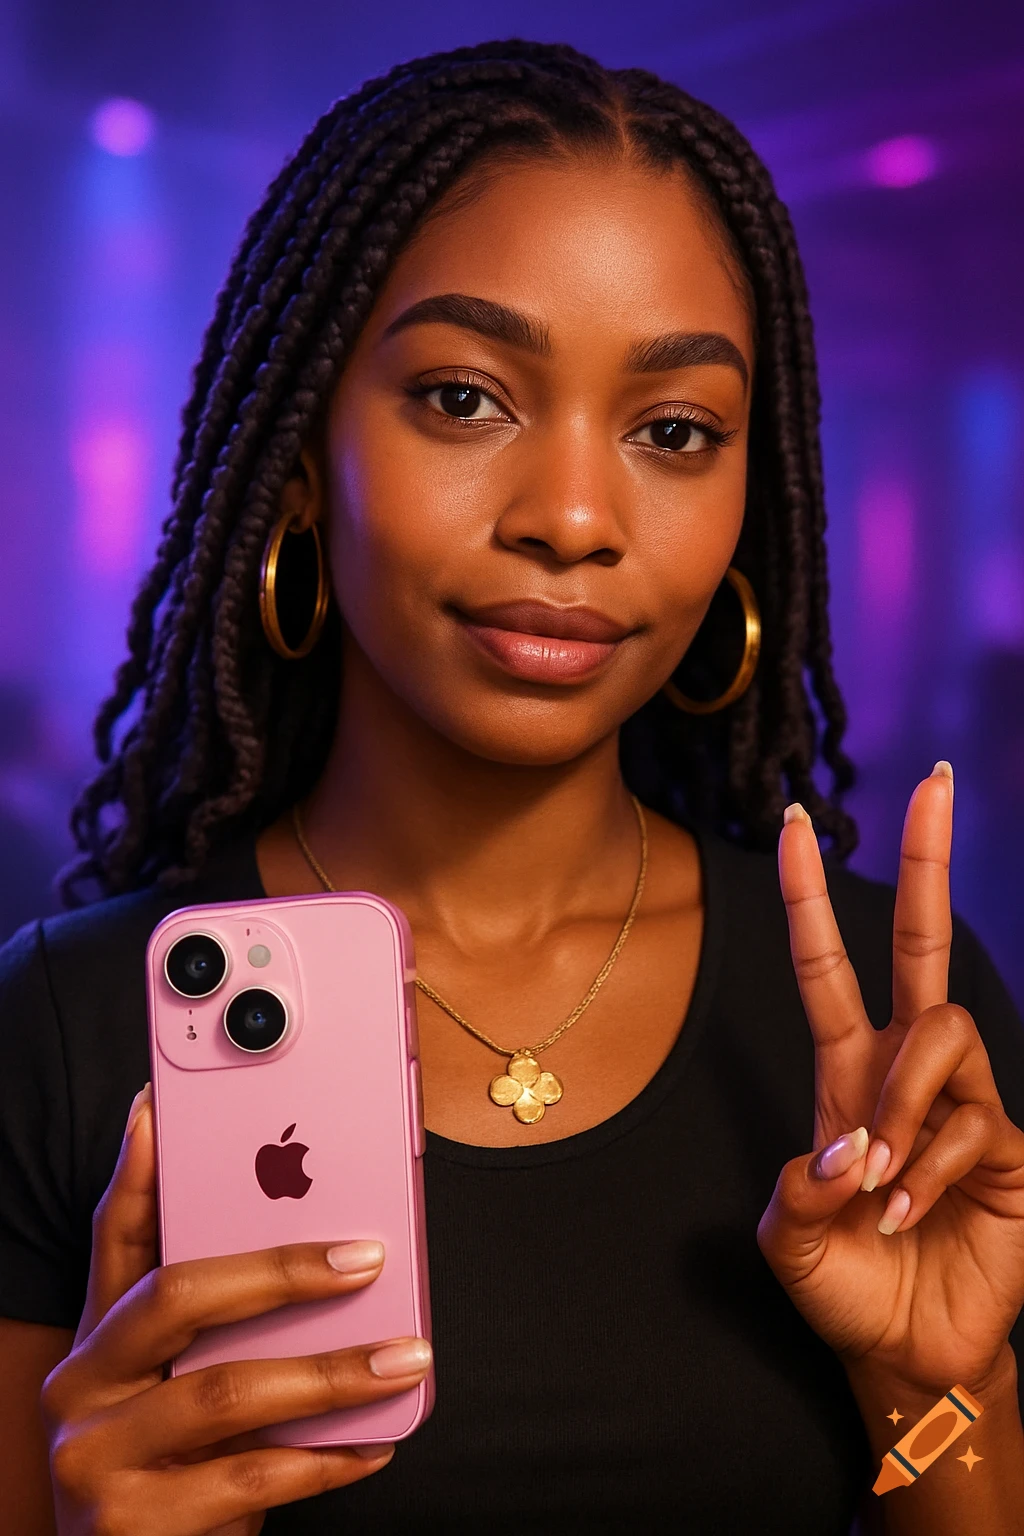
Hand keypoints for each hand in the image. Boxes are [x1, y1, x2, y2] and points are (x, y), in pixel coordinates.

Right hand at [42, 1087, 431, 1535]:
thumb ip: (228, 1325)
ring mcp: (97, 1459)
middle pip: (177, 1297)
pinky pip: (253, 1478)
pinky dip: (327, 1459)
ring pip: (226, 1391)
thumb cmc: (179, 1468)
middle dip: (279, 1267)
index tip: (163, 1104)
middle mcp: (81, 1388)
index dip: (140, 1168)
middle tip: (368, 1255)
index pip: (115, 1234)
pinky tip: (378, 1442)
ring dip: (331, 1372)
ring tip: (407, 1356)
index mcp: (97, 1339)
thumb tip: (333, 1247)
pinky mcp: (134, 1527)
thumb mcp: (185, 1386)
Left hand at [757, 763, 1023, 1398]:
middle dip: (929, 861)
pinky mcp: (1006, 1147)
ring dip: (899, 1104)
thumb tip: (847, 1148)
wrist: (906, 1354)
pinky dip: (924, 1170)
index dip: (808, 896)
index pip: (827, 965)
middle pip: (924, 945)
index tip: (793, 821)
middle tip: (934, 781)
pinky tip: (904, 1212)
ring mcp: (962, 1103)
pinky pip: (968, 1120)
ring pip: (939, 1034)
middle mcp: (906, 1072)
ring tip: (875, 1186)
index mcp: (847, 1074)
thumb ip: (797, 1192)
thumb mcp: (787, 1240)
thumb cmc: (845, 1285)